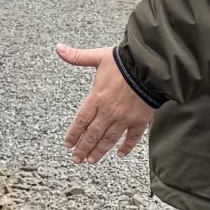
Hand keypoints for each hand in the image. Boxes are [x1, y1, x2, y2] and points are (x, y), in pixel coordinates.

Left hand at [57, 43, 155, 162]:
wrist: (150, 66)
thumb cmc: (124, 61)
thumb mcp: (99, 57)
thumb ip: (78, 56)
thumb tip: (58, 48)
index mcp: (97, 97)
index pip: (81, 120)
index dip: (73, 134)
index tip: (68, 144)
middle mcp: (109, 111)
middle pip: (92, 134)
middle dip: (83, 148)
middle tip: (76, 159)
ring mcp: (124, 118)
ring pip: (109, 139)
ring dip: (99, 151)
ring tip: (91, 160)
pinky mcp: (140, 120)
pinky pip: (132, 137)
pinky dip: (126, 147)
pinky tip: (120, 154)